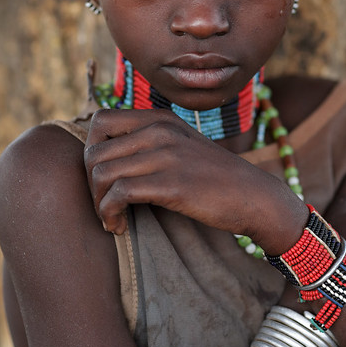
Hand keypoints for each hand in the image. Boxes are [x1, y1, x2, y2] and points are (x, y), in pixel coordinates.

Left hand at [84, 109, 306, 251]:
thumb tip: (106, 157)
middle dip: (90, 184)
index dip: (90, 151)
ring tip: (112, 219)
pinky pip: (118, 194)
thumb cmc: (214, 177)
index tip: (103, 178)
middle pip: (93, 152)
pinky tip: (119, 227)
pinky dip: (110, 215)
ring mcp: (166, 155)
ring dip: (98, 204)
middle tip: (105, 205)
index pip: (100, 121)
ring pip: (100, 173)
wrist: (254, 196)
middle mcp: (159, 130)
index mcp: (159, 118)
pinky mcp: (171, 184)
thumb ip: (149, 142)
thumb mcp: (181, 145)